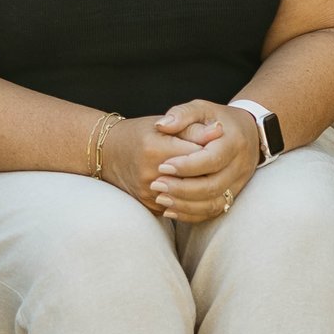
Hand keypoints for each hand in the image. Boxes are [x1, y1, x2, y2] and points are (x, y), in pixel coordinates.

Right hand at [96, 114, 213, 212]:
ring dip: (207, 190)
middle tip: (224, 164)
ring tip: (218, 177)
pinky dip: (195, 201)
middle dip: (213, 172)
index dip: (213, 150)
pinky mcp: (151, 207)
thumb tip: (220, 130)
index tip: (221, 146)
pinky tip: (204, 191)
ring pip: (191, 198)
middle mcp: (149, 175)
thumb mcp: (165, 125)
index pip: (197, 154)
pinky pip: (181, 209)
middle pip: (196, 179)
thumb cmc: (141, 133)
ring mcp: (149, 194)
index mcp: (154, 149)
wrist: (110, 153)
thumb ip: (193, 128)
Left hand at [143, 99, 260, 223]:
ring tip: (161, 198)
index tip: (162, 166)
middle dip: (182, 189)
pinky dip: (192, 214)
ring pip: (214, 203)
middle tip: (156, 185)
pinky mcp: (233, 195)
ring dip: (185, 205)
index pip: (212, 160)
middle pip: (213, 186)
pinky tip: (171, 210)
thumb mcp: (202, 108)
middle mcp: (240, 166)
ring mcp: (238, 183)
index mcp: (233, 142)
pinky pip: (214, 211)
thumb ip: (181, 114)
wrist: (248, 132)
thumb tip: (161, 125)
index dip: (186, 166)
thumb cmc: (218, 119)